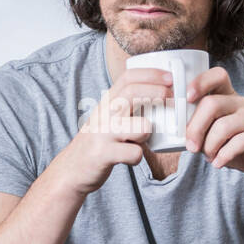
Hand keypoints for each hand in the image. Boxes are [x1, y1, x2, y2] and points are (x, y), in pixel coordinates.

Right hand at [56, 67, 167, 195]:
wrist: (72, 169)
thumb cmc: (99, 142)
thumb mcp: (108, 117)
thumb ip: (126, 106)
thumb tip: (160, 94)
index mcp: (107, 102)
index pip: (128, 77)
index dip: (151, 74)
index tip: (169, 77)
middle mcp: (104, 114)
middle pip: (132, 92)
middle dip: (157, 92)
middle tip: (171, 98)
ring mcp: (103, 134)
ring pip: (141, 127)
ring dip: (148, 133)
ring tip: (140, 139)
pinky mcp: (103, 154)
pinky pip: (135, 154)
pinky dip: (137, 157)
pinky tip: (130, 157)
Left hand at [182, 67, 243, 191]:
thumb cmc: (236, 149)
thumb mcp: (213, 136)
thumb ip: (199, 129)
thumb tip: (178, 130)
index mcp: (228, 97)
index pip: (217, 76)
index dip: (200, 82)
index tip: (187, 97)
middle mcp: (242, 103)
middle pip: (212, 104)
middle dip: (196, 128)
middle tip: (191, 147)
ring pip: (223, 126)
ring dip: (210, 146)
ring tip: (210, 157)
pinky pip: (239, 142)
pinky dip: (224, 155)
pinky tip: (219, 163)